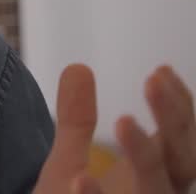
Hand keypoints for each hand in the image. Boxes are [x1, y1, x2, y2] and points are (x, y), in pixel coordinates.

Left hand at [34, 63, 195, 192]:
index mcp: (153, 178)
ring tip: (123, 120)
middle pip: (182, 161)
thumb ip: (76, 121)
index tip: (160, 69)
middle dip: (173, 121)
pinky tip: (80, 179)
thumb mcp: (69, 162)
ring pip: (156, 188)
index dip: (178, 106)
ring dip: (145, 155)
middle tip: (152, 81)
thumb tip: (77, 67)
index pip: (181, 139)